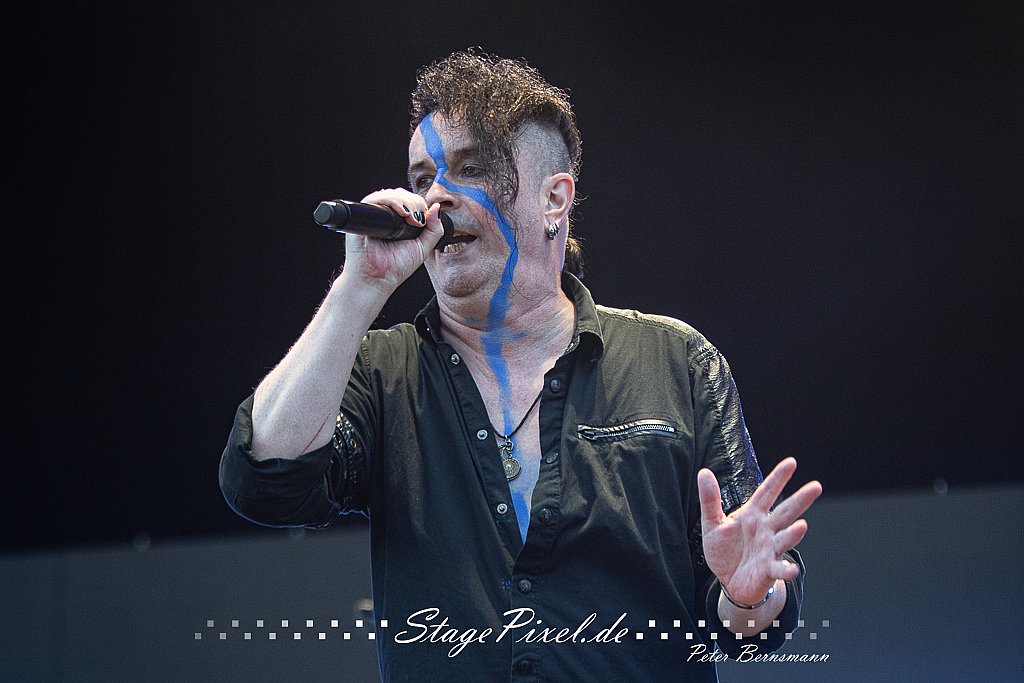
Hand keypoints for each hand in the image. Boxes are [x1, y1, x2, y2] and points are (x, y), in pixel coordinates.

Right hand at [341, 188, 444, 293]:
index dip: (419, 204)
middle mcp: (385, 216)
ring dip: (405, 201)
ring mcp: (374, 215)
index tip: (424, 220)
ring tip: (411, 218)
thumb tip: (436, 207)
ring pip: (389, 194)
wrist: (377, 280)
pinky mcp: (362, 216)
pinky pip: (374, 199)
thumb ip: (434, 229)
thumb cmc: (396, 267)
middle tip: (418, 221)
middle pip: (401, 194)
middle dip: (414, 203)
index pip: (410, 200)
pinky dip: (390, 200)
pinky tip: (401, 212)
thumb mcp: (423, 247)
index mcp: (398, 221)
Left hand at [698, 457, 821, 604]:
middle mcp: (766, 529)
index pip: (767, 492)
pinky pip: (779, 569)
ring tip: (802, 525)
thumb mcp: (712, 523)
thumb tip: (704, 472)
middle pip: (785, 512)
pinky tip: (792, 570)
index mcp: (753, 514)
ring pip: (785, 539)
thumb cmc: (724, 549)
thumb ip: (710, 499)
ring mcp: (770, 549)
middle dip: (800, 500)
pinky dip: (786, 569)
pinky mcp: (768, 570)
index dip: (778, 478)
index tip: (791, 462)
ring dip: (794, 534)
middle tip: (816, 486)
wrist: (728, 581)